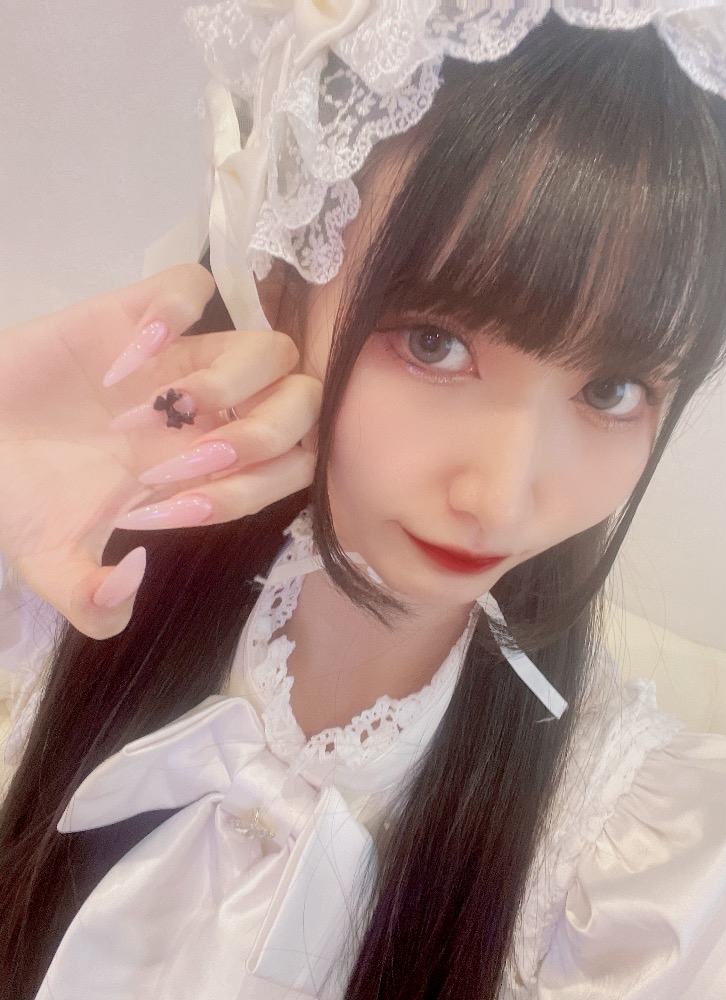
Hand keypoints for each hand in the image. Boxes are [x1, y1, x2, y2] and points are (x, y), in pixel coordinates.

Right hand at [0, 265, 319, 638]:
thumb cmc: (17, 495)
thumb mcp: (51, 564)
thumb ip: (91, 601)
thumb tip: (133, 580)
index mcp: (206, 468)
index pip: (289, 471)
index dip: (244, 494)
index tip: (157, 509)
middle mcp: (210, 413)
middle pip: (304, 405)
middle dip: (255, 438)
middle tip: (176, 461)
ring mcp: (180, 360)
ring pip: (271, 349)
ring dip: (221, 386)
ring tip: (143, 414)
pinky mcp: (135, 312)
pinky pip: (193, 287)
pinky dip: (172, 315)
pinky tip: (125, 355)